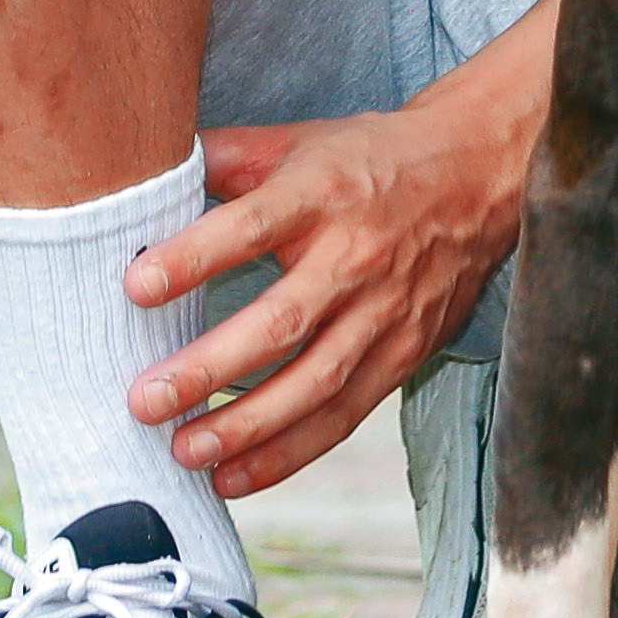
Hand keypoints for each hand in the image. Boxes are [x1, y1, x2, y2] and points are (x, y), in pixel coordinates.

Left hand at [124, 81, 532, 488]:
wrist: (482, 175)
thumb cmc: (371, 161)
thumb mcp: (300, 142)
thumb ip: (224, 158)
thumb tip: (141, 178)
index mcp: (322, 192)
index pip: (252, 225)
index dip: (195, 257)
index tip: (135, 286)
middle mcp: (355, 256)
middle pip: (281, 321)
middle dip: (209, 368)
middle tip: (144, 401)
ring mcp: (385, 312)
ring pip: (314, 382)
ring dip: (247, 425)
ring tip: (184, 452)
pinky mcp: (405, 354)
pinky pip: (344, 415)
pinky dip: (289, 452)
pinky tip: (234, 475)